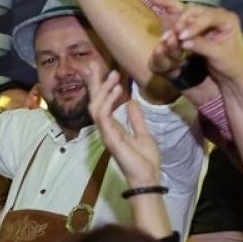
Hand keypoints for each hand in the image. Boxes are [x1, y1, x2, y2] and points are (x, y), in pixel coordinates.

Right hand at [89, 70, 162, 186]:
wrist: (148, 177)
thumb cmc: (146, 160)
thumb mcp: (143, 133)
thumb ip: (136, 119)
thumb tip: (132, 103)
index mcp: (113, 127)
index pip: (102, 103)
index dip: (100, 87)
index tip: (104, 70)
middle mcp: (106, 129)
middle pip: (94, 102)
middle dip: (94, 83)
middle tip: (96, 65)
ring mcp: (106, 133)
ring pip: (96, 107)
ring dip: (103, 90)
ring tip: (114, 76)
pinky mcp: (109, 138)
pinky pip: (103, 116)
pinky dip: (108, 101)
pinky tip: (117, 91)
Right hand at [165, 5, 242, 86]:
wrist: (234, 75)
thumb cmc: (232, 65)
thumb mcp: (218, 55)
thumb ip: (201, 46)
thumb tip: (182, 41)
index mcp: (227, 19)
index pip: (208, 16)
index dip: (193, 25)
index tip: (181, 37)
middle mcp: (217, 15)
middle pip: (195, 10)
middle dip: (183, 21)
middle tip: (173, 34)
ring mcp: (207, 21)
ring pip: (188, 15)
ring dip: (178, 24)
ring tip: (169, 37)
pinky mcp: (200, 29)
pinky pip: (186, 25)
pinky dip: (177, 30)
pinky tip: (169, 37)